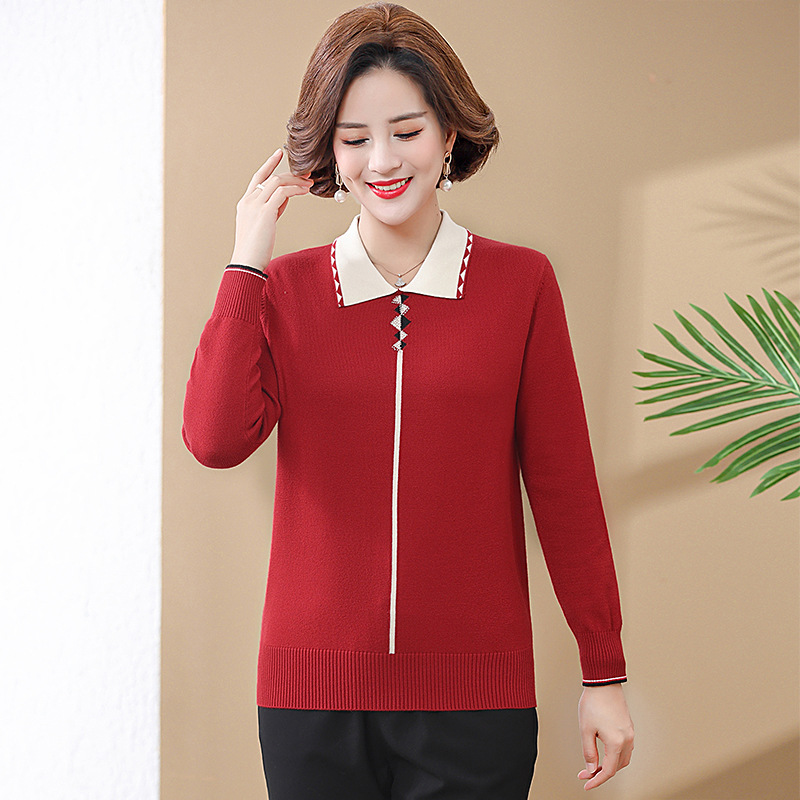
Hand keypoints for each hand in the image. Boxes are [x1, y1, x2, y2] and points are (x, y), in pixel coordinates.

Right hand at [230, 148, 313, 270]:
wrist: (247, 262)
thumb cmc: (256, 249)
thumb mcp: (263, 224)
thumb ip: (271, 209)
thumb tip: (284, 198)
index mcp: (245, 203)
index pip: (258, 177)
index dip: (269, 164)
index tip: (279, 153)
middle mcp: (249, 200)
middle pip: (271, 178)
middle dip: (291, 174)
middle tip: (306, 174)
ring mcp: (255, 205)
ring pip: (277, 182)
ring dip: (296, 181)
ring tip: (309, 184)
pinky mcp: (265, 212)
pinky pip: (283, 193)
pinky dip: (295, 190)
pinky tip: (304, 191)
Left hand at [576, 683, 633, 789]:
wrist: (603, 682)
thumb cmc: (594, 702)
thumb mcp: (586, 729)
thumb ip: (589, 752)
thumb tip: (591, 768)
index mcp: (617, 742)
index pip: (609, 770)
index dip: (597, 780)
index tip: (586, 784)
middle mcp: (627, 739)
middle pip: (617, 766)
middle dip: (601, 773)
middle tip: (586, 773)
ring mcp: (629, 733)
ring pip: (623, 759)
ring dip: (610, 765)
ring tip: (594, 765)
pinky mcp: (628, 727)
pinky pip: (625, 748)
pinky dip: (615, 755)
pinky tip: (605, 753)